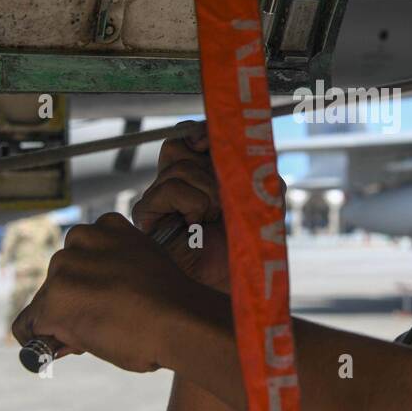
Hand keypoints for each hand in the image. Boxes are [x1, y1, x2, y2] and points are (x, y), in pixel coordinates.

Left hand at [10, 212, 206, 372]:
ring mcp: (64, 270)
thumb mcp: (144, 265)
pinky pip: (27, 326)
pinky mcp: (53, 301)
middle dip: (75, 302)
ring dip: (63, 321)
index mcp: (107, 226)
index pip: (81, 255)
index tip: (108, 301)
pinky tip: (64, 348)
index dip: (91, 283)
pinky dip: (40, 341)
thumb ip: (117, 270)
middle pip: (60, 278)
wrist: (181, 322)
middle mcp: (80, 240)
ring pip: (45, 302)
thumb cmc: (174, 304)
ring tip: (98, 334)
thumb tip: (95, 302)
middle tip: (104, 323)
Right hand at [133, 121, 287, 292]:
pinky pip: (169, 188)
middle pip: (177, 145)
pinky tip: (196, 222)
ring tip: (212, 215)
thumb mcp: (264, 195)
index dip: (197, 132)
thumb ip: (253, 166)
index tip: (210, 143)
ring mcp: (158, 200)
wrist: (237, 278)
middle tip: (221, 193)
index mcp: (198, 175)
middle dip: (206, 164)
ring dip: (207, 189)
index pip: (186, 137)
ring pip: (177, 167)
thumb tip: (231, 150)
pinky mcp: (146, 216)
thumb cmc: (248, 241)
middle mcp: (175, 184)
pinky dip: (192, 202)